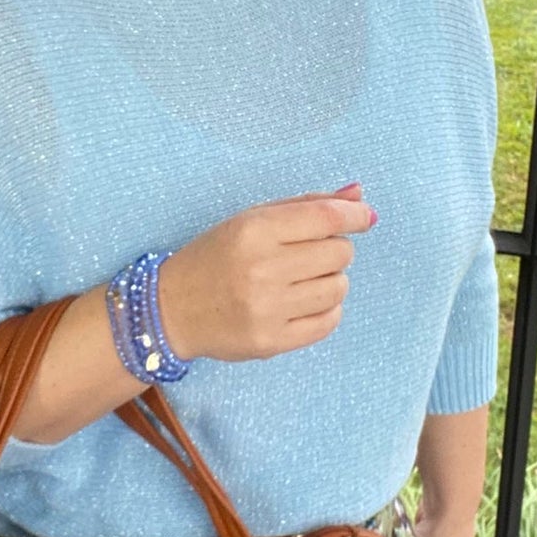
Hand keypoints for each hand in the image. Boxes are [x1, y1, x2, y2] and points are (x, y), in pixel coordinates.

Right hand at [159, 181, 377, 362]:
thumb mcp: (252, 219)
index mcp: (254, 230)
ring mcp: (267, 309)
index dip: (355, 215)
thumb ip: (307, 205)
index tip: (364, 217)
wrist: (172, 309)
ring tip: (303, 279)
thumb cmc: (216, 256)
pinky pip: (328, 321)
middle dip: (335, 249)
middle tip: (310, 253)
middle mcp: (261, 269)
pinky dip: (326, 309)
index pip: (325, 218)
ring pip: (338, 288)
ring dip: (330, 280)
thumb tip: (360, 195)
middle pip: (339, 253)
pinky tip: (303, 302)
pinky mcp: (271, 341)